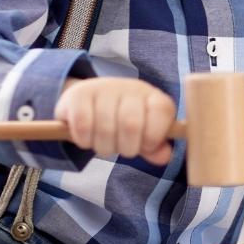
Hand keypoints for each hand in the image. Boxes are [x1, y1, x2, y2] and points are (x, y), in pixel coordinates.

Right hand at [54, 77, 176, 163]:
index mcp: (152, 96)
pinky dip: (84, 141)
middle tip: (121, 149)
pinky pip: (82, 126)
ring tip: (104, 144)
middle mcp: (130, 87)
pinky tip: (87, 138)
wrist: (89, 100)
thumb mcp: (143, 134)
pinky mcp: (79, 94)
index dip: (154, 137)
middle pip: (131, 125)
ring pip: (105, 128)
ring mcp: (104, 88)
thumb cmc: (123, 121)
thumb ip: (155, 147)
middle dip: (127, 148)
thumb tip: (164, 157)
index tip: (146, 146)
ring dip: (104, 147)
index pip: (162, 111)